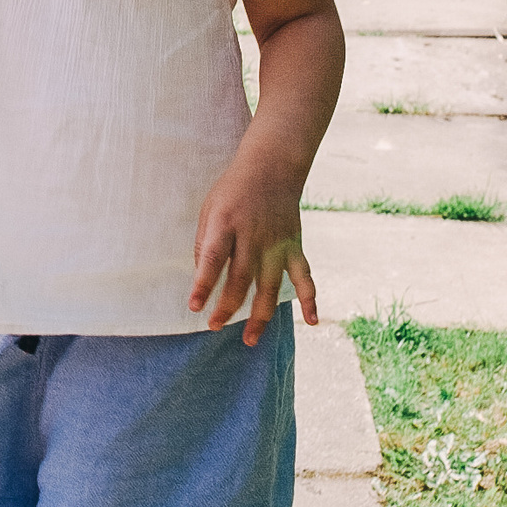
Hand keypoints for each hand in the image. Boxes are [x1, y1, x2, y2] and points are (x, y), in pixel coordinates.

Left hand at [189, 154, 319, 344]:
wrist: (272, 167)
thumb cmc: (232, 191)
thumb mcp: (209, 209)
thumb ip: (205, 243)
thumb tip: (204, 278)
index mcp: (225, 224)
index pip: (212, 260)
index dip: (203, 286)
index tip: (194, 307)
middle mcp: (253, 236)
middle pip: (241, 279)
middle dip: (227, 307)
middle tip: (214, 326)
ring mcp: (278, 243)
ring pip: (271, 286)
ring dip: (261, 315)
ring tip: (250, 339)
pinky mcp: (295, 246)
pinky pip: (305, 277)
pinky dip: (311, 299)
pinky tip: (312, 321)